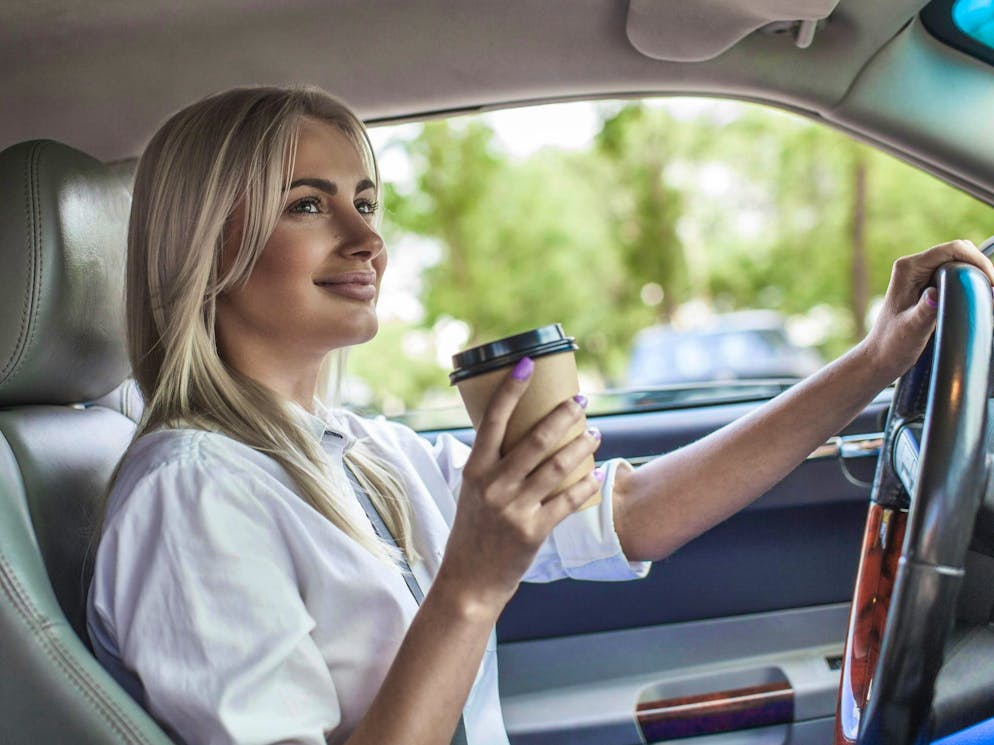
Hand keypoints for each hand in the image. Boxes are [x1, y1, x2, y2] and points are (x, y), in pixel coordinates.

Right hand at [436, 358, 601, 613]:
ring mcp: (515, 508)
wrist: (469, 581)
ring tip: (596, 433)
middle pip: (537, 438)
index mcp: (474, 469)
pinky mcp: (534, 530)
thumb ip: (490, 464)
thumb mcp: (471, 492)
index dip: (511, 389)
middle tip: (582, 399)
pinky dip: (585, 484)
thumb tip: (514, 431)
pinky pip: (567, 500)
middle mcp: (493, 485)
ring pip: (558, 466)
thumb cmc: (471, 531)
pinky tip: (596, 473)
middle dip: (564, 414)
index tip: (527, 364)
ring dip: (582, 445)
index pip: (493, 419)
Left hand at [861, 239, 993, 383]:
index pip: (950, 250)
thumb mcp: (911, 330)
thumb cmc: (892, 345)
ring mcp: (920, 274)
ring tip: (988, 295)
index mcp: (907, 269)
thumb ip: (924, 311)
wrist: (879, 356)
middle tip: (992, 291)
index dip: (976, 260)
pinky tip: (978, 297)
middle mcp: (913, 266)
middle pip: (958, 252)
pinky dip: (969, 281)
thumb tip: (935, 294)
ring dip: (976, 274)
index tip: (992, 282)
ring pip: (958, 262)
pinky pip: (954, 275)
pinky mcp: (926, 285)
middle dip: (979, 266)